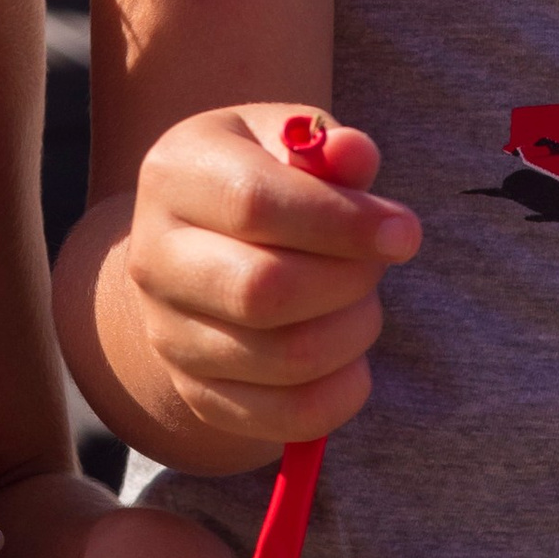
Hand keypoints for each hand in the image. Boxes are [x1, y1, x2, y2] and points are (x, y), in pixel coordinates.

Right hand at [109, 104, 416, 465]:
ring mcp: (168, 333)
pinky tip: (351, 356)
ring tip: (359, 301)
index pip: (254, 205)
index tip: (404, 232)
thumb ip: (329, 146)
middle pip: (263, 291)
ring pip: (285, 358)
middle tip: (376, 265)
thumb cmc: (261, 180)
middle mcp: (154, 258)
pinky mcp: (197, 393)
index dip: (342, 223)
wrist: (199, 251)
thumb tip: (354, 155)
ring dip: (353, 330)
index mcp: (173, 175)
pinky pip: (288, 415)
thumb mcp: (289, 142)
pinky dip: (343, 392)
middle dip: (349, 281)